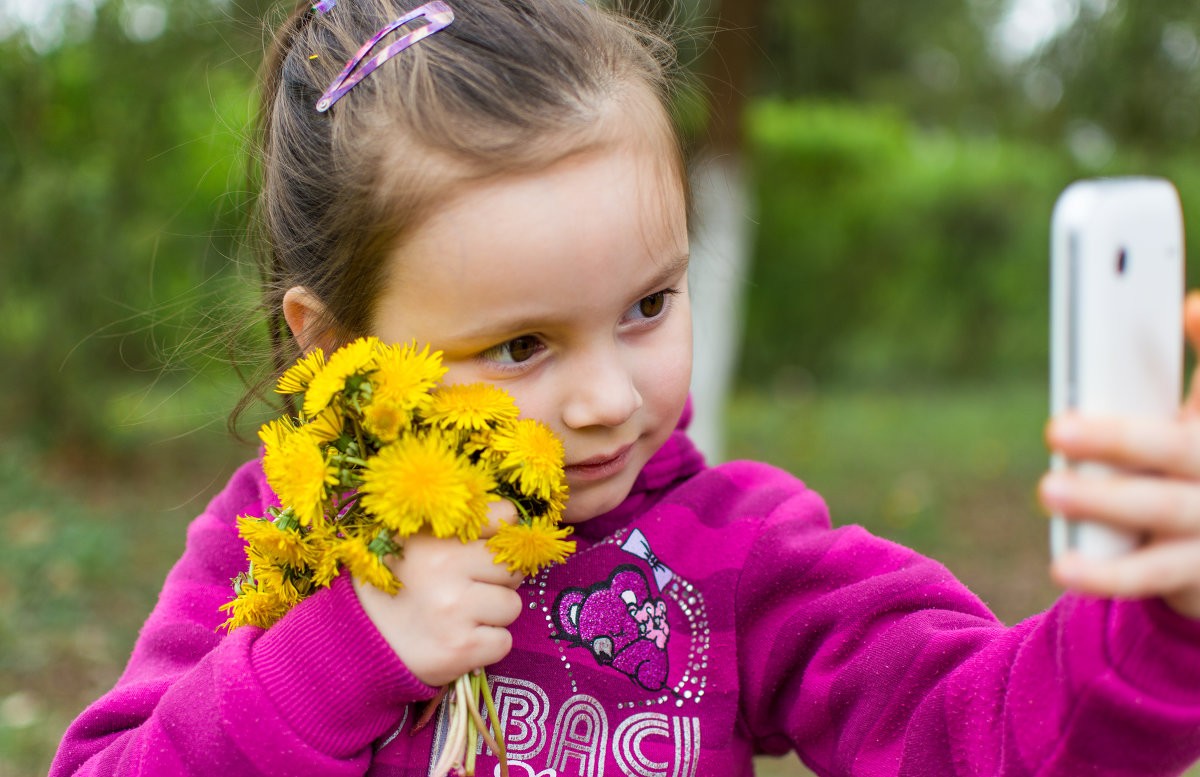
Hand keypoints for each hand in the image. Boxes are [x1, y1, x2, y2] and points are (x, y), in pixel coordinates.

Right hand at [352, 501, 523, 686]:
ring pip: (512, 605)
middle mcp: (444, 568)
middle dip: (497, 580)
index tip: (484, 548)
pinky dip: (486, 645)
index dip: (499, 535)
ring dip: (493, 615)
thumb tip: (510, 519)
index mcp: (433, 536)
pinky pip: (503, 642)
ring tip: (460, 616)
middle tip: (468, 589)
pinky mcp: (461, 648)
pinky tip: (458, 640)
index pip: (503, 516)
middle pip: (511, 566)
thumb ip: (455, 526)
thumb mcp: (410, 542)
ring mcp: (454, 609)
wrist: (353, 644)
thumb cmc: (392, 587)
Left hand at [1039, 292, 1199, 618]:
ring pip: (1162, 508)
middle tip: (1057, 429)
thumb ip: (1145, 381)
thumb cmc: (1182, 467)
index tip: (1188, 308)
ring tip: (1049, 490)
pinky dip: (1105, 573)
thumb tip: (1117, 329)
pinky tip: (1064, 566)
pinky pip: (1150, 573)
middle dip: (1119, 437)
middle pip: (1177, 446)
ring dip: (1103, 501)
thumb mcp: (1178, 422)